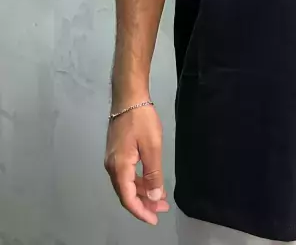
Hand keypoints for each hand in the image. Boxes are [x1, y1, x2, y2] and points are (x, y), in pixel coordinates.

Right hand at [104, 104, 168, 224]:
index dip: (141, 211)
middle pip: (127, 193)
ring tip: (160, 198)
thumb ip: (153, 173)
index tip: (154, 219)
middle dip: (144, 204)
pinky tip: (151, 182)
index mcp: (119, 167)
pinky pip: (127, 174)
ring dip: (143, 193)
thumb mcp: (152, 146)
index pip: (128, 198)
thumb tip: (155, 197)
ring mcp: (113, 160)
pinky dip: (140, 181)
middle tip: (162, 209)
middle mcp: (112, 167)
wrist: (128, 98)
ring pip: (127, 184)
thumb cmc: (141, 120)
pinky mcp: (117, 153)